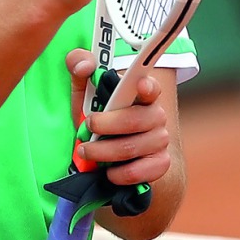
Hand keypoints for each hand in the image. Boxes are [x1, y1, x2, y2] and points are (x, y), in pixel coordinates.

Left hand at [65, 49, 171, 187]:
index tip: (140, 86)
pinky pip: (138, 171)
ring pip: (130, 147)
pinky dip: (117, 173)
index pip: (149, 86)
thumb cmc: (99, 117)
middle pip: (134, 120)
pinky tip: (108, 170)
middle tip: (86, 130)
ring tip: (87, 151)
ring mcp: (160, 140)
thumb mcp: (83, 91)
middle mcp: (156, 115)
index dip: (147, 86)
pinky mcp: (159, 164)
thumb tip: (84, 66)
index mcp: (141, 92)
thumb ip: (79, 67)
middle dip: (104, 126)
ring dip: (103, 152)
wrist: (113, 155)